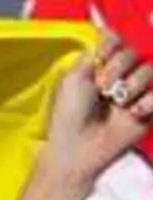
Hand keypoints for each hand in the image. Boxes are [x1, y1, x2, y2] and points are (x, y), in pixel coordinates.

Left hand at [45, 34, 152, 179]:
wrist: (78, 146)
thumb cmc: (69, 114)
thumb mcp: (73, 79)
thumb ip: (91, 56)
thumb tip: (106, 39)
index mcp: (99, 68)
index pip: (116, 42)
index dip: (112, 47)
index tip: (101, 59)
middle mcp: (118, 77)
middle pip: (132, 53)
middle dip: (117, 68)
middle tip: (102, 88)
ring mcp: (134, 93)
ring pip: (148, 71)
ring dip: (131, 85)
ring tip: (118, 103)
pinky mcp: (147, 110)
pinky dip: (147, 102)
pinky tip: (132, 113)